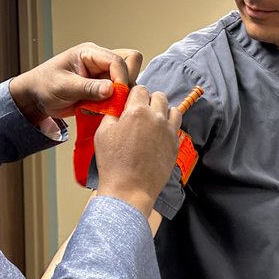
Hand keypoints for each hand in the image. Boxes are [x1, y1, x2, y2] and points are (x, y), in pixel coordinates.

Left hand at [9, 43, 143, 124]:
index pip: (117, 59)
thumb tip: (111, 89)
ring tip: (100, 107)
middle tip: (113, 100)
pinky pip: (118, 94)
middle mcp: (99, 61)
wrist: (36, 98)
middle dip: (125, 83)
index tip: (117, 95)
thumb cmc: (44, 85)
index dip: (122, 77)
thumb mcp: (64, 86)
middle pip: (130, 63)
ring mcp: (102, 74)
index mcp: (89, 53)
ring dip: (119, 96)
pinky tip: (96, 110)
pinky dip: (112, 104)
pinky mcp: (103, 88)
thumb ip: (88, 88)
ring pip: (127, 80)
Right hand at [94, 84, 181, 216]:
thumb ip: (112, 114)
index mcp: (137, 111)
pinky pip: (176, 127)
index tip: (130, 104)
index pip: (140, 89)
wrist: (129, 189)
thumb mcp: (102, 133)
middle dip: (149, 101)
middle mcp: (156, 117)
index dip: (134, 95)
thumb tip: (118, 107)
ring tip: (152, 122)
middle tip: (140, 113)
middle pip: (159, 96)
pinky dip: (168, 127)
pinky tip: (158, 136)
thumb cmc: (114, 164)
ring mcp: (168, 131)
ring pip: (172, 109)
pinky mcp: (175, 144)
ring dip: (163, 112)